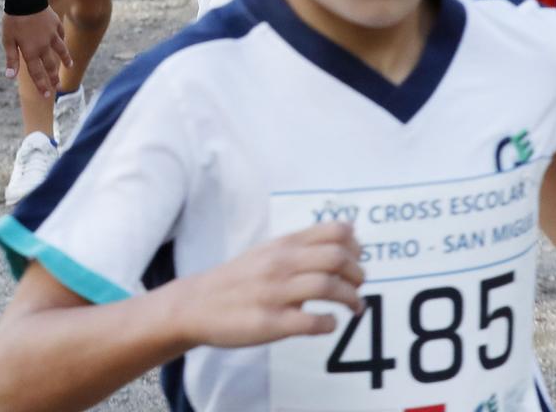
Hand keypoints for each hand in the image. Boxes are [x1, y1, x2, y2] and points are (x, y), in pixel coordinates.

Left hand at [2, 8, 70, 92]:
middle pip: (50, 65)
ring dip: (65, 59)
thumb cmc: (13, 20)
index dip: (41, 85)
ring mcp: (52, 35)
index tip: (46, 95)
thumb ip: (11, 59)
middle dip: (53, 77)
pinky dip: (61, 40)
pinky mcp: (56, 24)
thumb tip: (10, 76)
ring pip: (61, 50)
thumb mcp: (8, 40)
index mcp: (31, 51)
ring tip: (69, 66)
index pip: (37, 73)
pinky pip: (60, 35)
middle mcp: (44, 46)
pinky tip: (63, 42)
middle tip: (57, 86)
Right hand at [175, 223, 364, 348]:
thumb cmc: (238, 279)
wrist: (197, 304)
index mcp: (283, 245)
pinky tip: (329, 322)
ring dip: (351, 299)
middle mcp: (281, 264)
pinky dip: (329, 322)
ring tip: (355, 307)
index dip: (355, 245)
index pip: (334, 231)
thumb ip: (301, 246)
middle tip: (359, 286)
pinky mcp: (270, 323)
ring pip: (328, 287)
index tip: (358, 259)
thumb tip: (345, 241)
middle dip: (358, 274)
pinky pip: (312, 321)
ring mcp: (275, 293)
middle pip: (337, 258)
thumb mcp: (268, 252)